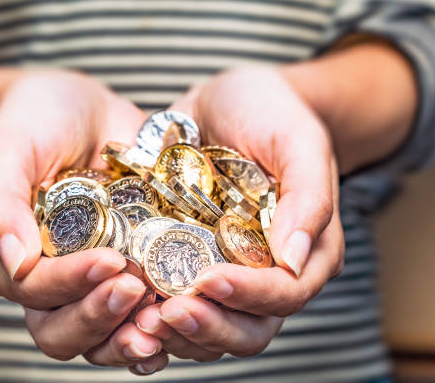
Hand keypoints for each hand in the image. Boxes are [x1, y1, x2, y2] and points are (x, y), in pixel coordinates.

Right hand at [0, 71, 165, 370]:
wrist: (81, 109)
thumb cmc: (35, 122)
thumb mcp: (9, 148)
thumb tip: (13, 260)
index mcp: (13, 259)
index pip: (34, 291)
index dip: (69, 284)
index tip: (109, 261)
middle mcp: (51, 282)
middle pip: (65, 330)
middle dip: (101, 316)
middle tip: (138, 290)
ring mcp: (93, 282)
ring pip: (103, 335)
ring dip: (134, 335)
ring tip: (166, 318)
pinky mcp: (133, 272)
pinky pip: (140, 315)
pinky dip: (161, 324)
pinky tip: (185, 317)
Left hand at [135, 67, 343, 360]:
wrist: (230, 100)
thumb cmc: (272, 112)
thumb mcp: (298, 140)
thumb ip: (308, 198)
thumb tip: (295, 261)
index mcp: (308, 249)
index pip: (286, 293)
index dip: (251, 296)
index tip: (208, 280)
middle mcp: (270, 272)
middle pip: (249, 329)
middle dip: (209, 327)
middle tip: (164, 313)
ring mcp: (230, 272)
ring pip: (212, 328)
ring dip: (177, 332)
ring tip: (138, 319)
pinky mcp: (192, 263)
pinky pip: (178, 303)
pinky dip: (153, 314)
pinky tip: (126, 306)